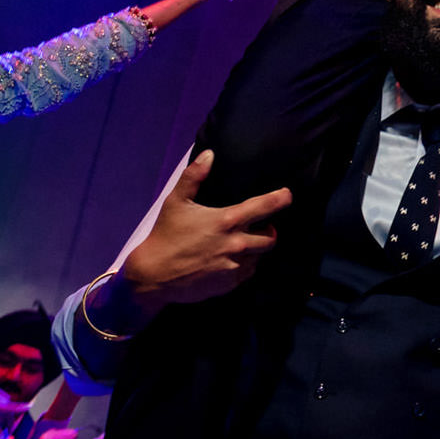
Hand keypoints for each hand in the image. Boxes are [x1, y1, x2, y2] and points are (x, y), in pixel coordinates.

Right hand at [118, 150, 292, 316]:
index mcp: (226, 221)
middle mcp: (236, 244)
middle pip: (271, 237)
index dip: (281, 199)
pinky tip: (228, 260)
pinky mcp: (229, 284)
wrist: (153, 276)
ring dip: (254, 249)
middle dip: (268, 231)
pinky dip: (243, 266)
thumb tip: (209, 154)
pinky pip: (247, 273)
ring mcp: (234, 266)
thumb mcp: (175, 202)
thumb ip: (193, 176)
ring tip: (240, 244)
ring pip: (259, 257)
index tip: (287, 195)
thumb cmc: (165, 235)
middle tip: (257, 227)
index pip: (265, 207)